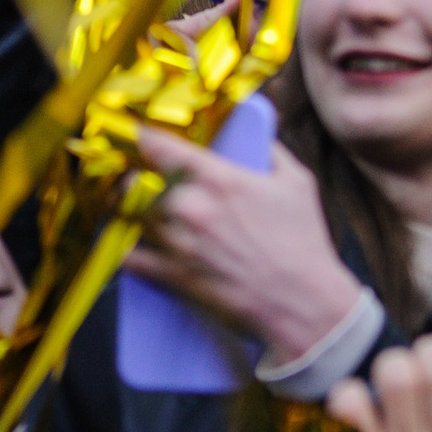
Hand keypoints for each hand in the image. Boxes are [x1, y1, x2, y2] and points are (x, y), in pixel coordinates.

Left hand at [129, 129, 367, 368]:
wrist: (300, 299)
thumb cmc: (303, 241)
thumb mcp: (298, 183)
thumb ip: (273, 153)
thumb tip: (259, 137)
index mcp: (222, 180)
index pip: (165, 147)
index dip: (146, 136)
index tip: (140, 132)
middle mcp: (192, 208)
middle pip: (141, 182)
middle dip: (139, 176)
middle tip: (142, 174)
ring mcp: (179, 243)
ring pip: (135, 215)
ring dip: (134, 208)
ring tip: (137, 204)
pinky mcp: (173, 274)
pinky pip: (133, 257)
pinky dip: (129, 248)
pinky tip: (131, 242)